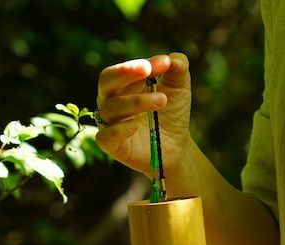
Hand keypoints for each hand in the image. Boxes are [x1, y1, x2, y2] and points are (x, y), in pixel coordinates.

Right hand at [95, 53, 191, 178]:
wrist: (177, 145)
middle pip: (106, 82)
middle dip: (125, 73)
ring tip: (162, 100)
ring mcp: (110, 124)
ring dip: (135, 101)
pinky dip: (117, 130)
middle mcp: (112, 101)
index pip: (121, 70)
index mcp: (123, 84)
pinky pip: (105, 137)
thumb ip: (177, 67)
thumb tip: (173, 58)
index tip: (164, 63)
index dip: (138, 64)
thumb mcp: (179, 86)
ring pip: (111, 108)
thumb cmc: (172, 111)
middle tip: (148, 69)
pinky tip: (134, 126)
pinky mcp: (113, 146)